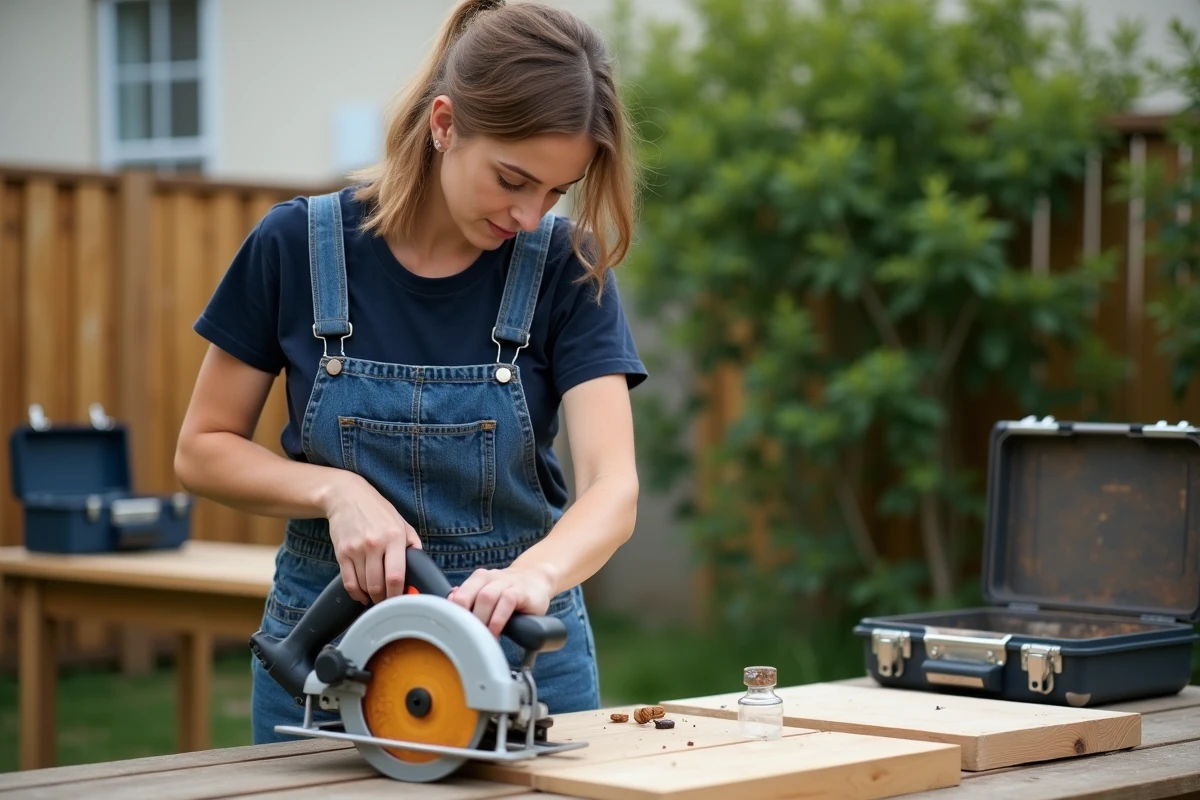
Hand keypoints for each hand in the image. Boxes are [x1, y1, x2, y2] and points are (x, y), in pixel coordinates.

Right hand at [323, 471, 421, 604]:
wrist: (347, 497)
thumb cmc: (377, 510)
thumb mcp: (401, 522)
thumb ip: (412, 543)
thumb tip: (420, 566)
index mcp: (394, 537)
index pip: (396, 575)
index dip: (398, 594)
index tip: (401, 600)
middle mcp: (375, 544)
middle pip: (378, 585)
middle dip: (384, 599)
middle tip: (388, 602)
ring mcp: (356, 549)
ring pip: (364, 585)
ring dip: (371, 596)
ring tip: (377, 597)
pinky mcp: (342, 553)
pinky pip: (348, 582)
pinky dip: (356, 593)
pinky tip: (362, 595)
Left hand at [448, 566, 553, 636]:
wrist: (537, 579)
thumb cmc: (508, 591)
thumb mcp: (488, 593)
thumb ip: (470, 600)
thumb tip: (450, 607)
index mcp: (477, 579)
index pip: (457, 596)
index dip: (452, 616)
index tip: (454, 634)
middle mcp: (489, 578)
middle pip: (467, 596)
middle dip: (464, 619)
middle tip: (466, 638)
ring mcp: (505, 583)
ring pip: (485, 598)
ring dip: (481, 621)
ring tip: (481, 638)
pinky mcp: (521, 591)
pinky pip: (507, 601)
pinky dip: (498, 619)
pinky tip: (496, 632)